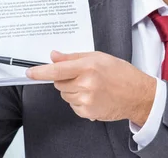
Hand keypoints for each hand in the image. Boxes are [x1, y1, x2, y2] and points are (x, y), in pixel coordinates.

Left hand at [26, 51, 155, 125]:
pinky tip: (92, 96)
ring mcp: (86, 100)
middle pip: (58, 83)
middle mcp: (86, 84)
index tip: (30, 72)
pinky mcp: (88, 112)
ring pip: (64, 95)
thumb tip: (54, 56)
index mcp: (87, 67)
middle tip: (81, 75)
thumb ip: (73, 57)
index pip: (57, 70)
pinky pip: (72, 105)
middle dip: (65, 79)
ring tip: (90, 86)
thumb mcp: (98, 57)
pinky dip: (78, 101)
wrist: (137, 94)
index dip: (40, 72)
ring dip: (71, 90)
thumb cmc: (120, 73)